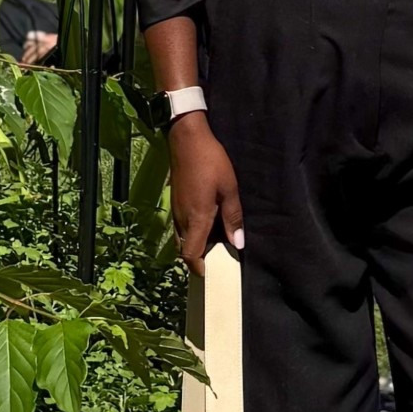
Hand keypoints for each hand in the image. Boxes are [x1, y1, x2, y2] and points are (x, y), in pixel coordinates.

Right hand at [168, 113, 243, 274]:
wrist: (186, 139)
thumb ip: (233, 218)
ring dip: (196, 244)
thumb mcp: (229, 189)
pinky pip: (181, 226)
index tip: (213, 272)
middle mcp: (182, 219)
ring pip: (182, 238)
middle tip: (219, 258)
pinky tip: (208, 222)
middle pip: (184, 250)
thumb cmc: (211, 161)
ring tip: (216, 241)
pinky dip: (192, 232)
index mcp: (196, 218)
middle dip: (199, 258)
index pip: (190, 255)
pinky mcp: (175, 202)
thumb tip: (237, 244)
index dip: (199, 268)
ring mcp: (175, 210)